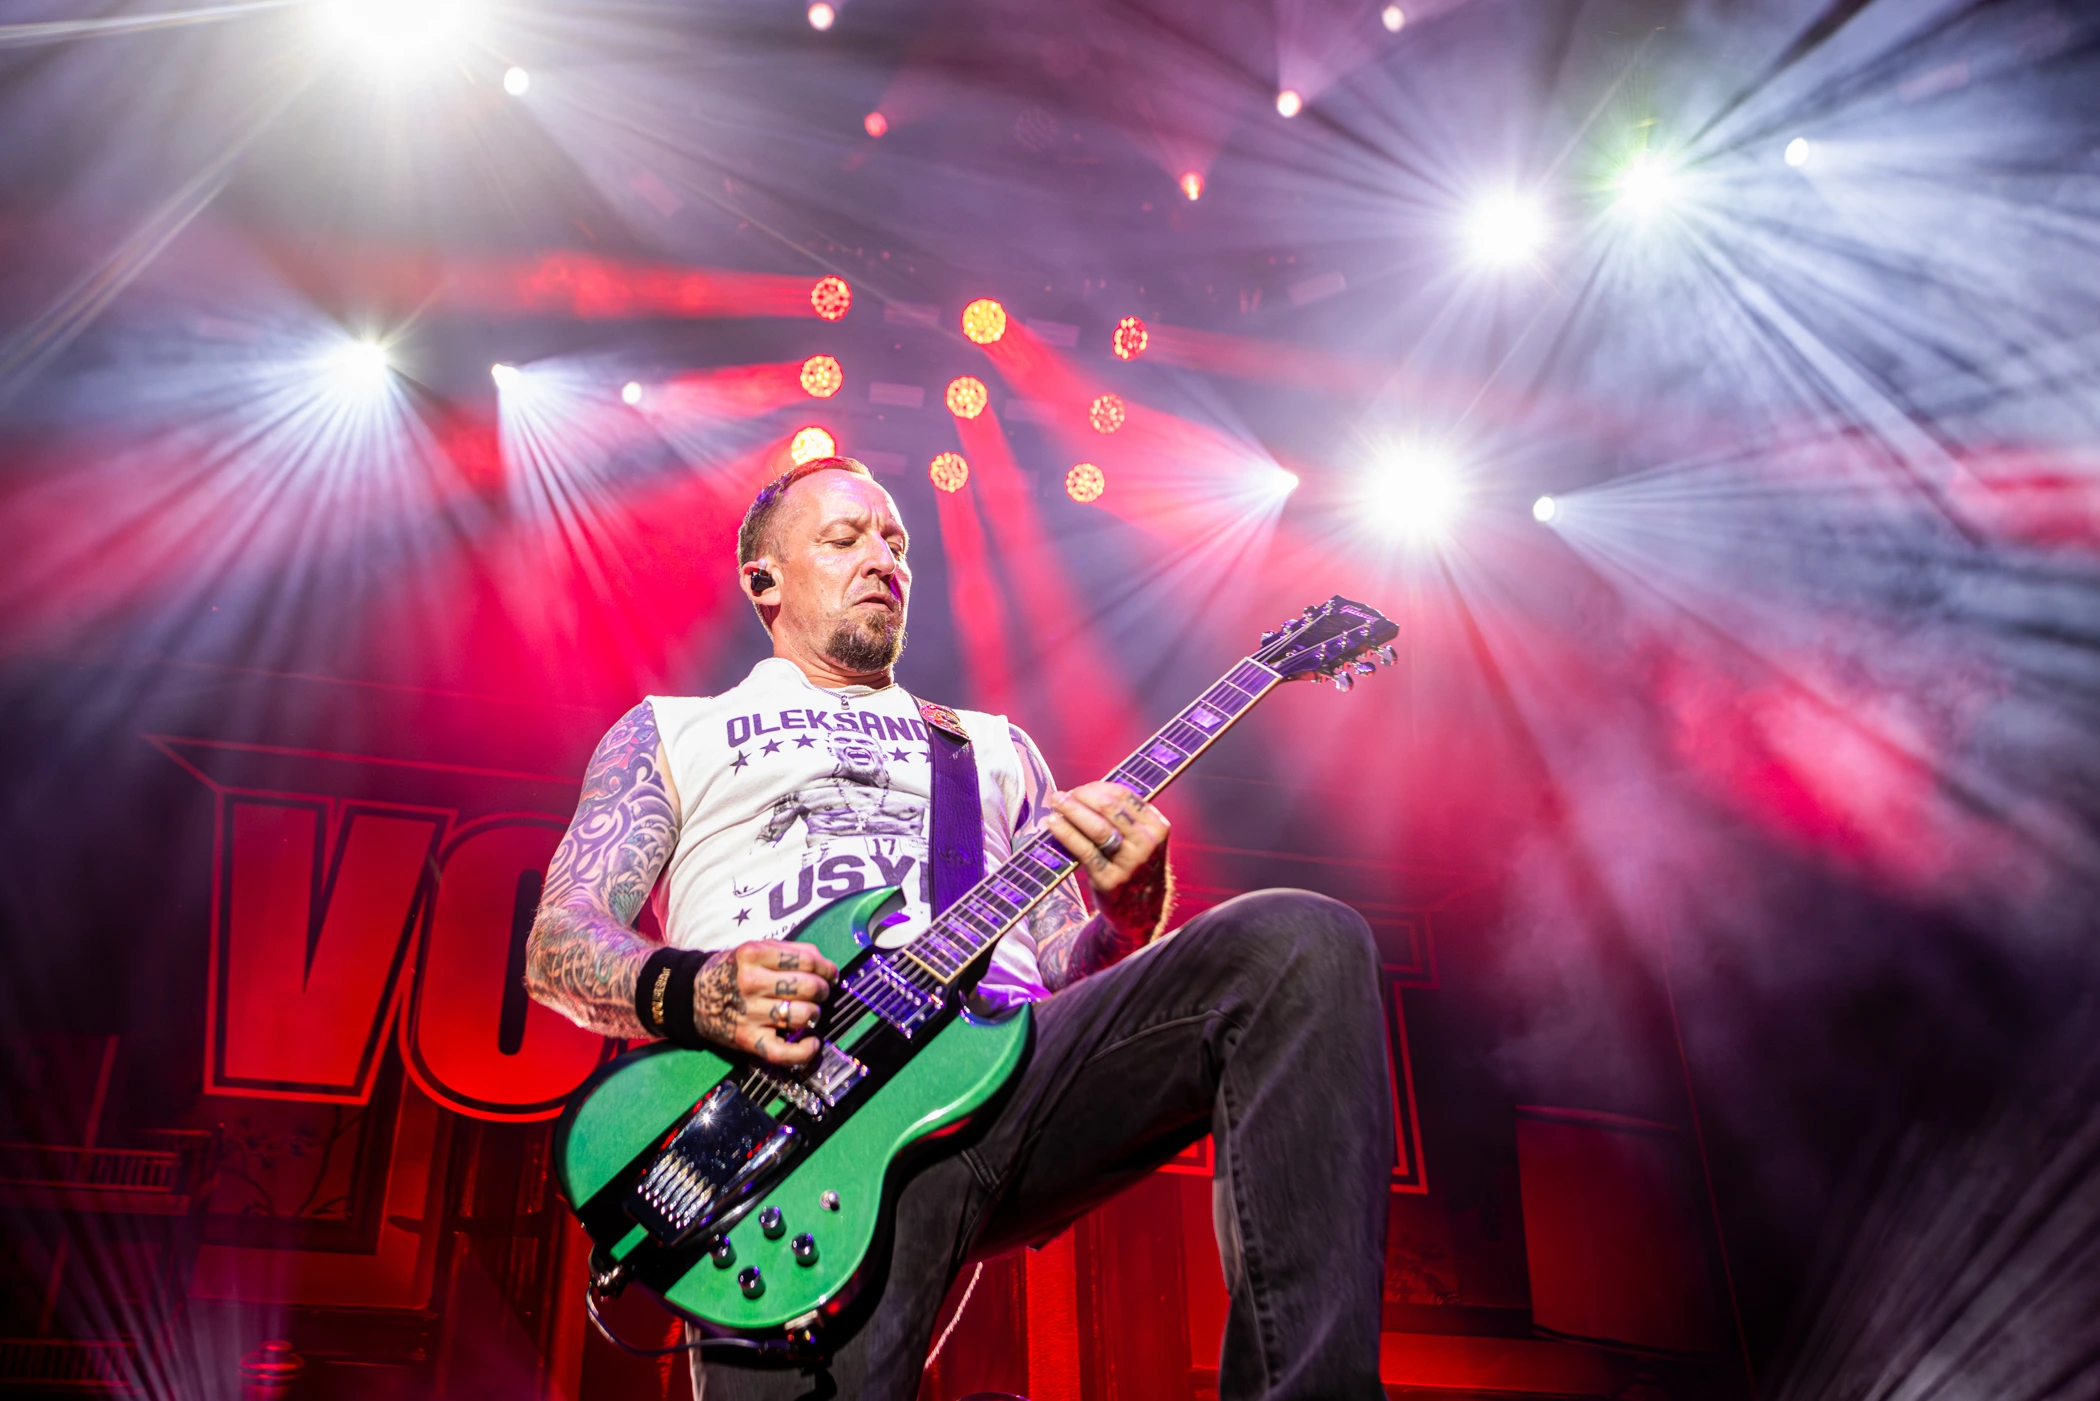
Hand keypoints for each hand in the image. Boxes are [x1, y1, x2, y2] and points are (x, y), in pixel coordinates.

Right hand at [692, 940, 838, 1065]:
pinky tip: (811, 1042)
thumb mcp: (753, 949)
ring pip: (802, 1015)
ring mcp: (749, 1013)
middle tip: (819, 994)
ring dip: (814, 1015)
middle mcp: (752, 982)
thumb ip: (789, 951)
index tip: (830, 974)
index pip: (807, 960)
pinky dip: (804, 1051)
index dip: (827, 968)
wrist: (692, 996)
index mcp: (754, 954)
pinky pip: (784, 1052)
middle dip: (822, 991)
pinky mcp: (748, 1040)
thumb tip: (826, 966)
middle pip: (808, 988)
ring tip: (809, 1013)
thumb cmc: (732, 971)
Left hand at [1044, 782, 1170, 939]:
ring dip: (1072, 811)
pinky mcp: (1110, 880)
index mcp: (1158, 828)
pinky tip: (1053, 824)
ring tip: (1056, 804)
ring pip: (1097, 828)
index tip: (1081, 788)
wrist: (1141, 911)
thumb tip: (1087, 791)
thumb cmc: (1135, 866)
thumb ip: (1125, 817)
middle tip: (1063, 795)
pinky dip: (1066, 834)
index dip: (1098, 788)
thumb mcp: (1144, 841)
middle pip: (1109, 809)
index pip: (1125, 796)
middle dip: (1082, 797)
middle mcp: (1147, 844)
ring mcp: (1130, 863)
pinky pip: (1084, 851)